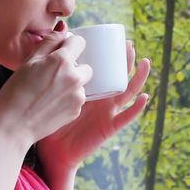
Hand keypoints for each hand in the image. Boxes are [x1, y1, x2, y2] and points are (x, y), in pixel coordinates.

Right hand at [0, 30, 92, 146]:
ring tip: (49, 92)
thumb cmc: (16, 92)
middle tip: (53, 75)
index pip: (79, 42)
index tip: (60, 52)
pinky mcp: (76, 111)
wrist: (14, 126)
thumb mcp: (28, 62)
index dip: (69, 45)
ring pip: (81, 83)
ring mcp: (78, 96)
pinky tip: (51, 103)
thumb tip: (63, 31)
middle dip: (73, 67)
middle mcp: (74, 77)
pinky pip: (77, 98)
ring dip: (71, 84)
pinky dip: (68, 98)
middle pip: (85, 65)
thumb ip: (48, 43)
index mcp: (62, 61)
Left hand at [36, 39, 151, 171]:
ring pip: (128, 93)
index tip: (111, 37)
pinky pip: (126, 118)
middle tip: (129, 43)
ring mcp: (107, 113)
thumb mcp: (50, 93)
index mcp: (89, 90)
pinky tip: (145, 96)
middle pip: (119, 76)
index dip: (109, 54)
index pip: (102, 69)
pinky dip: (137, 108)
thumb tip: (44, 50)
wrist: (51, 152)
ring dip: (138, 78)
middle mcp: (101, 100)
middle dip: (126, 60)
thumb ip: (50, 74)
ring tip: (144, 62)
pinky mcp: (108, 127)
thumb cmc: (47, 122)